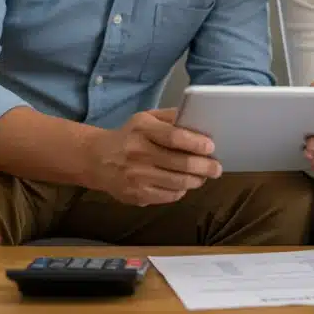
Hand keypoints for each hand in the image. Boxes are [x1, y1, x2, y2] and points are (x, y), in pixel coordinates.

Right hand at [87, 108, 222, 206]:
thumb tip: (198, 119)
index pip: (175, 137)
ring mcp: (137, 177)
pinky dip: (181, 190)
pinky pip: (169, 196)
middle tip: (216, 167)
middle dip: (205, 166)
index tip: (211, 147)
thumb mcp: (145, 118)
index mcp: (142, 130)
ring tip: (203, 176)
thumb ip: (171, 117)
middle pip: (181, 163)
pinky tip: (183, 184)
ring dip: (196, 180)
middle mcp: (138, 153)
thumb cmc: (129, 136)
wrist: (97, 159)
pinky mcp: (136, 195)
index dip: (196, 143)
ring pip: (178, 183)